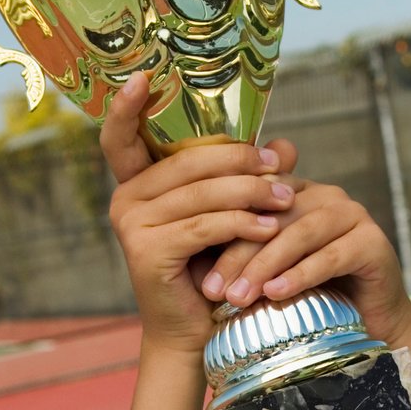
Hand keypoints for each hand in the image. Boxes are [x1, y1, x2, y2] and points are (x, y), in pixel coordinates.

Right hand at [101, 74, 298, 353]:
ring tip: (289, 197)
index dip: (126, 107)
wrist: (193, 334)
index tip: (145, 75)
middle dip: (241, 161)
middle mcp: (124, 199)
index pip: (121, 138)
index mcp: (136, 184)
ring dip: (251, 193)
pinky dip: (242, 224)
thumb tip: (287, 143)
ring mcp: (131, 225)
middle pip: (188, 162)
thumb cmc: (211, 271)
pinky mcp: (147, 251)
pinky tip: (271, 227)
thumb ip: (249, 178)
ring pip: (202, 193)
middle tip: (281, 166)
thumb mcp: (229, 216)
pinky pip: (205, 226)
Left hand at [200, 181, 410, 350]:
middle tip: (211, 290)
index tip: (189, 262)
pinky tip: (277, 294)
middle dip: (238, 254)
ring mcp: (352, 215)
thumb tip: (180, 247)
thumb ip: (237, 252)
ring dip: (265, 266)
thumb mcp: (267, 271)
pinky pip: (331, 256)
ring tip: (239, 298)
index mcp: (295, 192)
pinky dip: (301, 275)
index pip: (252, 197)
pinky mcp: (373, 242)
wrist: (369, 327)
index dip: (220, 226)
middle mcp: (325, 195)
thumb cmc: (311, 298)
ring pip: (300, 233)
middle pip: (273, 216)